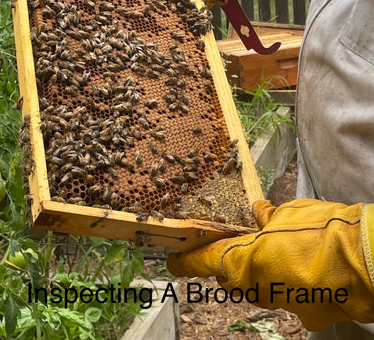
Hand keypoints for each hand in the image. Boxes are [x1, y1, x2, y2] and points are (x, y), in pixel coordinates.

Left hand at [167, 199, 373, 330]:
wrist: (366, 260)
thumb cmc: (322, 231)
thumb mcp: (290, 213)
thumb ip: (269, 217)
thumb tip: (260, 212)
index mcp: (246, 261)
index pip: (205, 262)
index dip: (186, 261)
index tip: (173, 261)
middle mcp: (258, 289)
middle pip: (235, 277)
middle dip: (237, 262)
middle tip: (249, 243)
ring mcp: (282, 305)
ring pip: (262, 287)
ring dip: (267, 270)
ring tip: (286, 250)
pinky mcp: (306, 314)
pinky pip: (289, 295)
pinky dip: (292, 281)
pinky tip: (308, 266)